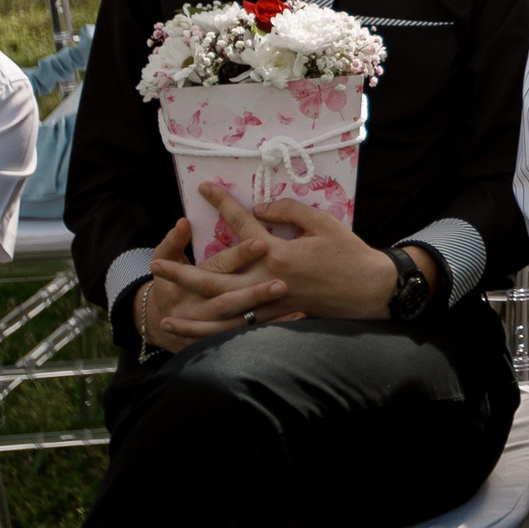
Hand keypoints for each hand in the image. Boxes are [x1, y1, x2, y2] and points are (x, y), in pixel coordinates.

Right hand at [140, 215, 289, 352]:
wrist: (159, 322)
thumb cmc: (166, 283)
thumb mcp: (163, 258)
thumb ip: (173, 241)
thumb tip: (183, 222)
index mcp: (189, 284)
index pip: (217, 267)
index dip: (239, 255)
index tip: (262, 243)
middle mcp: (202, 306)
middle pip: (231, 299)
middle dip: (256, 292)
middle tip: (282, 281)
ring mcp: (215, 324)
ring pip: (242, 320)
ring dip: (266, 310)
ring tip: (289, 298)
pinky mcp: (227, 336)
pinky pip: (252, 332)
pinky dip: (274, 325)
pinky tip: (299, 315)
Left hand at [148, 187, 395, 328]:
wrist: (371, 290)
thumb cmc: (350, 253)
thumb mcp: (323, 223)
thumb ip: (289, 211)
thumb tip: (259, 209)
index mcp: (278, 252)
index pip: (241, 224)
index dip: (221, 204)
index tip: (203, 189)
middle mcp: (268, 280)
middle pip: (216, 280)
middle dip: (184, 273)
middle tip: (156, 266)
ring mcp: (273, 304)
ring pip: (224, 315)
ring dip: (194, 316)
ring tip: (167, 317)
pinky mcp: (280, 319)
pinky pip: (243, 330)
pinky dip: (220, 336)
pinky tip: (203, 338)